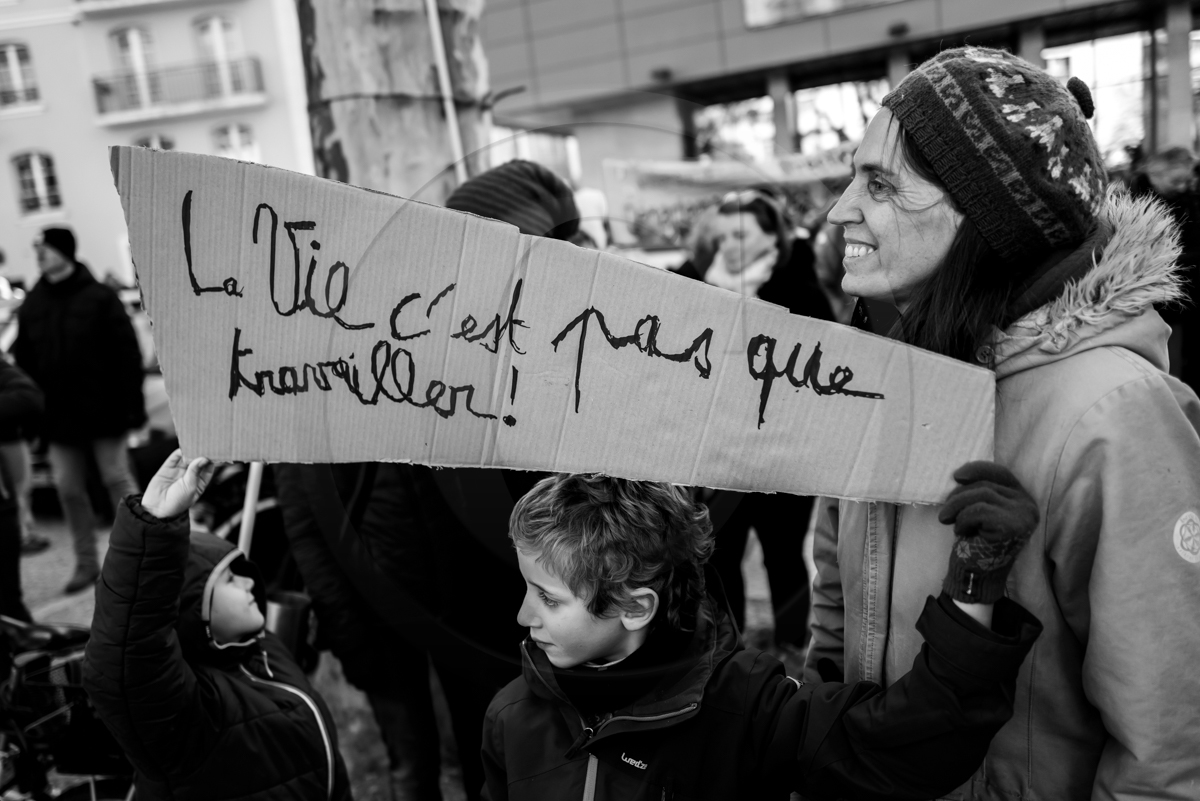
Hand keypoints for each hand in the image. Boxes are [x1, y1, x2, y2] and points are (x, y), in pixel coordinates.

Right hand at [142, 449, 215, 519]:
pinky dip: (179, 452)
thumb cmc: (177, 502)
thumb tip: (203, 458)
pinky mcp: (167, 469)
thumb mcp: (190, 487)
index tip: (214, 451)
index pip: (208, 468)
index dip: (211, 460)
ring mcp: (178, 471)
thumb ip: (195, 472)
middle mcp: (190, 476)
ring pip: (186, 458)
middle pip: (197, 461)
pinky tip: (183, 447)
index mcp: (199, 482)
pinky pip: (174, 458)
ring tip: (195, 443)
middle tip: (205, 444)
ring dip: (190, 451)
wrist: (157, 509)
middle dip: (201, 453)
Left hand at [938, 461, 1038, 603]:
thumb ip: (980, 493)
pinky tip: (961, 532)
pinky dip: (963, 520)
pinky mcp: (1013, 526)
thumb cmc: (977, 543)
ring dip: (957, 508)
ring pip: (980, 496)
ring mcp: (1023, 515)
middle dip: (958, 496)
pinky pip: (978, 511)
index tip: (956, 476)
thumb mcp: (980, 512)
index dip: (978, 469)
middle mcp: (1028, 505)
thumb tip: (960, 475)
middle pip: (986, 484)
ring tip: (949, 522)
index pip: (1001, 473)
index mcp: (1022, 499)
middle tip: (945, 513)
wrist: (978, 576)